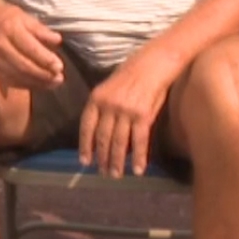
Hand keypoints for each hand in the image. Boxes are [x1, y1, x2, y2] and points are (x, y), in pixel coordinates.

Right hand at [0, 3, 65, 90]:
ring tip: (52, 84)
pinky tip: (38, 84)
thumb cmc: (8, 17)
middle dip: (42, 74)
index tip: (59, 67)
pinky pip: (9, 80)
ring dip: (36, 82)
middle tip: (58, 78)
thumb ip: (41, 30)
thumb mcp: (25, 17)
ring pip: (16, 75)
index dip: (45, 59)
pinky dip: (25, 84)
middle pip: (23, 65)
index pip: (30, 48)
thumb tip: (57, 40)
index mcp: (10, 29)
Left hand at [78, 56, 174, 177]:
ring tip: (116, 174)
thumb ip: (102, 108)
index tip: (85, 161)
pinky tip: (137, 170)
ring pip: (119, 143)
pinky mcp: (143, 116)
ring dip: (117, 162)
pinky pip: (139, 141)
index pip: (86, 127)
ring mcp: (126, 111)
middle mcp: (109, 106)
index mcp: (96, 98)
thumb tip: (98, 134)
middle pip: (103, 138)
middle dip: (102, 158)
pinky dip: (138, 157)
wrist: (153, 64)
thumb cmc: (131, 75)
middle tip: (103, 172)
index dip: (85, 146)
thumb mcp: (109, 88)